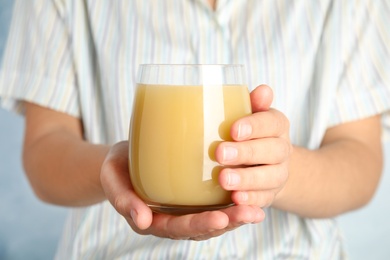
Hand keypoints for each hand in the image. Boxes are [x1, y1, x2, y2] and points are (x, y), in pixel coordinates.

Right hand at [100, 141, 264, 240]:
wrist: (123, 160)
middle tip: (251, 214)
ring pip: (214, 218)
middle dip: (228, 223)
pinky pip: (214, 202)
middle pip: (203, 227)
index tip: (220, 217)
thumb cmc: (117, 169)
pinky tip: (250, 192)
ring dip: (236, 216)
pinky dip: (232, 201)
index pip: (180, 228)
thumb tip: (142, 221)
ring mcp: (185, 210)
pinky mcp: (193, 197)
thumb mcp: (112, 180)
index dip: (200, 224)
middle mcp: (173, 220)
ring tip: (257, 209)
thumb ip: (122, 199)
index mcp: (154, 221)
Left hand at [216, 85, 291, 207]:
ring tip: (224, 179)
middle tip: (220, 153)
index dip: (254, 126)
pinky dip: (251, 199)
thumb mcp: (252, 114)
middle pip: (272, 151)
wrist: (267, 162)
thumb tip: (263, 90)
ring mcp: (278, 174)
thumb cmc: (250, 132)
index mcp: (277, 125)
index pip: (271, 123)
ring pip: (270, 177)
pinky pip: (265, 199)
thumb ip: (255, 103)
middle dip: (246, 152)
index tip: (233, 130)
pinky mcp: (271, 194)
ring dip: (247, 179)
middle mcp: (282, 150)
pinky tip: (235, 199)